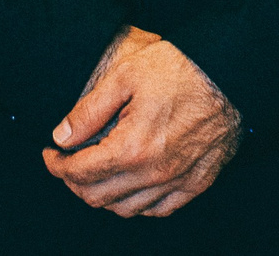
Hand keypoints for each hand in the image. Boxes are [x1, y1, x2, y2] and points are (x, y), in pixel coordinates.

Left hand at [42, 26, 241, 217]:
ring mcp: (177, 182)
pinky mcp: (196, 183)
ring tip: (94, 172)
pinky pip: (159, 210)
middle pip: (98, 197)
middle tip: (67, 162)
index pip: (80, 173)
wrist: (229, 74)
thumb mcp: (123, 76)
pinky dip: (137, 204)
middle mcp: (154, 173)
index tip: (50, 154)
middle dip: (73, 182)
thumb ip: (88, 111)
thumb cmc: (178, 69)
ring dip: (103, 195)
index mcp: (132, 148)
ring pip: (126, 209)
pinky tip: (129, 184)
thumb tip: (61, 136)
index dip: (56, 166)